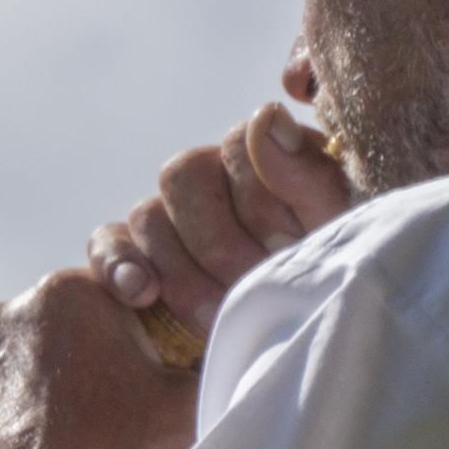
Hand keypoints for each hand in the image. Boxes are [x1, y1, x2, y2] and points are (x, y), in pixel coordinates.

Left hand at [0, 270, 198, 448]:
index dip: (131, 331)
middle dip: (76, 359)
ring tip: (64, 444)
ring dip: (31, 397)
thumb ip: (205, 358)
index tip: (142, 370)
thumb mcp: (189, 400)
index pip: (105, 291)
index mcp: (63, 295)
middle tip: (106, 411)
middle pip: (51, 329)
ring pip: (5, 372)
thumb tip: (221, 344)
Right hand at [91, 104, 348, 333]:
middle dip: (222, 242)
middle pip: (185, 175)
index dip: (260, 198)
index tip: (288, 245)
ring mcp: (171, 212)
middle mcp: (213, 174)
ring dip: (183, 270)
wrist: (308, 333)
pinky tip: (142, 294)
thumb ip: (309, 175)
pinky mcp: (136, 252)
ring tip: (219, 315)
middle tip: (254, 283)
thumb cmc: (334, 277)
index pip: (238, 145)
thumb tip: (266, 116)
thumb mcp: (340, 232)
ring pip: (148, 214)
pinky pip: (108, 243)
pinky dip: (120, 265)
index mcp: (267, 156)